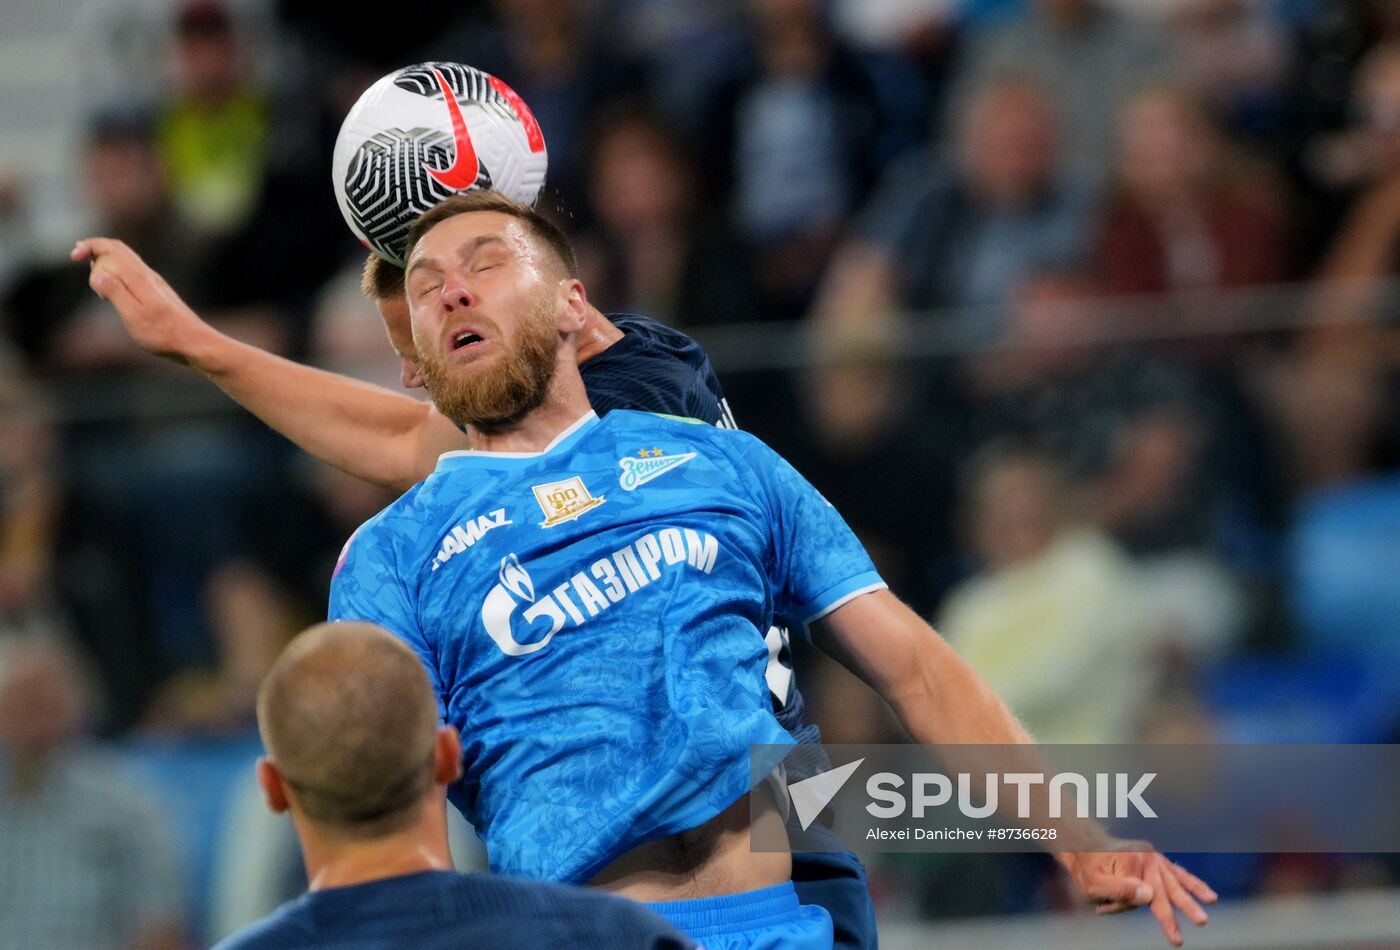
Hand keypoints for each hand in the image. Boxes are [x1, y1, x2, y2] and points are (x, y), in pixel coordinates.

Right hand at [70, 238, 211, 364]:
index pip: (112, 249)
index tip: (73, 256)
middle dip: (96, 250)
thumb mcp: (134, 315)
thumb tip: (97, 274)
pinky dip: (116, 274)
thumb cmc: (163, 333)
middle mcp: (148, 276)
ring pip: (125, 261)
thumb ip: (115, 292)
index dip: (90, 246)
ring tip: (95, 281)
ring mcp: (154, 284)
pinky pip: (132, 274)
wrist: (194, 343)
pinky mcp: (157, 293)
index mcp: (139, 277)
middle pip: (118, 250)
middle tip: (78, 259)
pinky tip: (112, 291)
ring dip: (105, 263)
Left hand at [1060, 844, 1215, 946]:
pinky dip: (1190, 882)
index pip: (1152, 898)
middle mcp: (1147, 857)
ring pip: (1177, 878)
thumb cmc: (1086, 870)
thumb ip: (1120, 890)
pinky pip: (1175, 873)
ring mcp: (1153, 857)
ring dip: (1196, 890)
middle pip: (1170, 888)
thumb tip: (1149, 895)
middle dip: (1187, 906)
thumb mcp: (1093, 884)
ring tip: (1212, 900)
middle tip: (1202, 921)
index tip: (1177, 939)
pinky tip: (1206, 893)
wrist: (1082, 846)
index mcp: (1134, 862)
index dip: (1165, 921)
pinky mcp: (1154, 860)